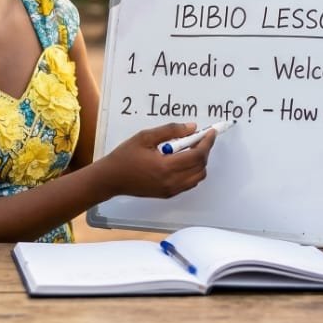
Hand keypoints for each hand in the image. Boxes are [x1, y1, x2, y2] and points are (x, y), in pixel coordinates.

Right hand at [99, 122, 214, 198]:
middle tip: (200, 138)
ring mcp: (171, 190)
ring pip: (198, 177)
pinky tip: (182, 161)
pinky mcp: (168, 194)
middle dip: (204, 150)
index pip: (197, 155)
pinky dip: (192, 172)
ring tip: (190, 149)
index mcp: (166, 166)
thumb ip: (170, 130)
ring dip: (200, 162)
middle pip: (201, 167)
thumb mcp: (145, 136)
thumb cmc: (125, 156)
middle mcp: (171, 181)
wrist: (112, 178)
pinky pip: (189, 183)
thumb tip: (192, 127)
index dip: (207, 142)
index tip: (211, 132)